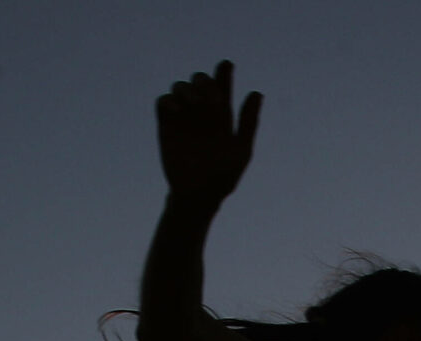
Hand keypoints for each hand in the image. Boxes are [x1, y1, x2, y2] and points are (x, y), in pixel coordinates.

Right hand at [156, 61, 260, 204]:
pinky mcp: (166, 126)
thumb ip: (249, 121)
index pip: (222, 85)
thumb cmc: (223, 176)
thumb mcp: (242, 149)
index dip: (224, 72)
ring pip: (180, 86)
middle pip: (199, 80)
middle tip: (212, 99)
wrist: (199, 195)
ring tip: (195, 104)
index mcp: (221, 115)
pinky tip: (178, 110)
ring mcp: (183, 117)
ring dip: (187, 89)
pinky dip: (169, 100)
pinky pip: (163, 101)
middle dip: (205, 81)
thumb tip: (258, 92)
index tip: (227, 66)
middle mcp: (201, 112)